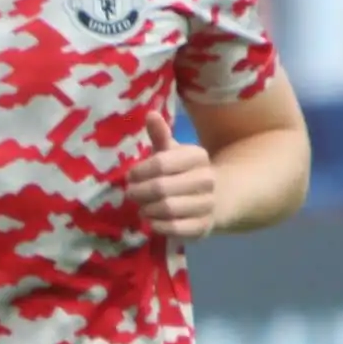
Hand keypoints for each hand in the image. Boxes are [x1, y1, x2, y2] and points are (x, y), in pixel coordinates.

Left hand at [126, 114, 215, 239]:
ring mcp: (208, 204)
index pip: (160, 163)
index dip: (139, 172)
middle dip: (139, 192)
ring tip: (140, 206)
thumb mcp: (169, 151)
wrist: (212, 197)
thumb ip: (159, 134)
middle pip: (161, 188)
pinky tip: (150, 220)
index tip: (130, 176)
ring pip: (167, 209)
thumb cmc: (180, 170)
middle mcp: (207, 179)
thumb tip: (150, 114)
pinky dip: (157, 225)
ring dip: (147, 209)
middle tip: (130, 193)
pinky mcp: (204, 227)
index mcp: (197, 156)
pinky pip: (175, 229)